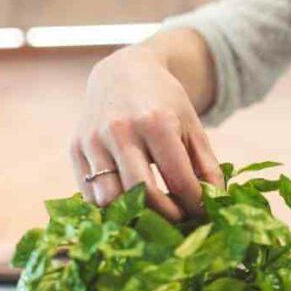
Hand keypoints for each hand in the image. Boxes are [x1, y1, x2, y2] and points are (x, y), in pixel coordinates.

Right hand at [70, 45, 223, 218]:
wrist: (122, 71)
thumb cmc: (163, 102)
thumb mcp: (192, 126)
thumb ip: (207, 165)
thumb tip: (215, 202)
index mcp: (155, 122)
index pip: (178, 180)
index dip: (194, 204)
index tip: (201, 213)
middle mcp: (120, 130)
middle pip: (142, 193)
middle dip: (166, 215)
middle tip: (179, 219)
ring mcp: (93, 140)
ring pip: (109, 199)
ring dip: (133, 214)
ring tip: (153, 214)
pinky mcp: (75, 148)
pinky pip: (90, 193)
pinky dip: (110, 207)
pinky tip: (128, 203)